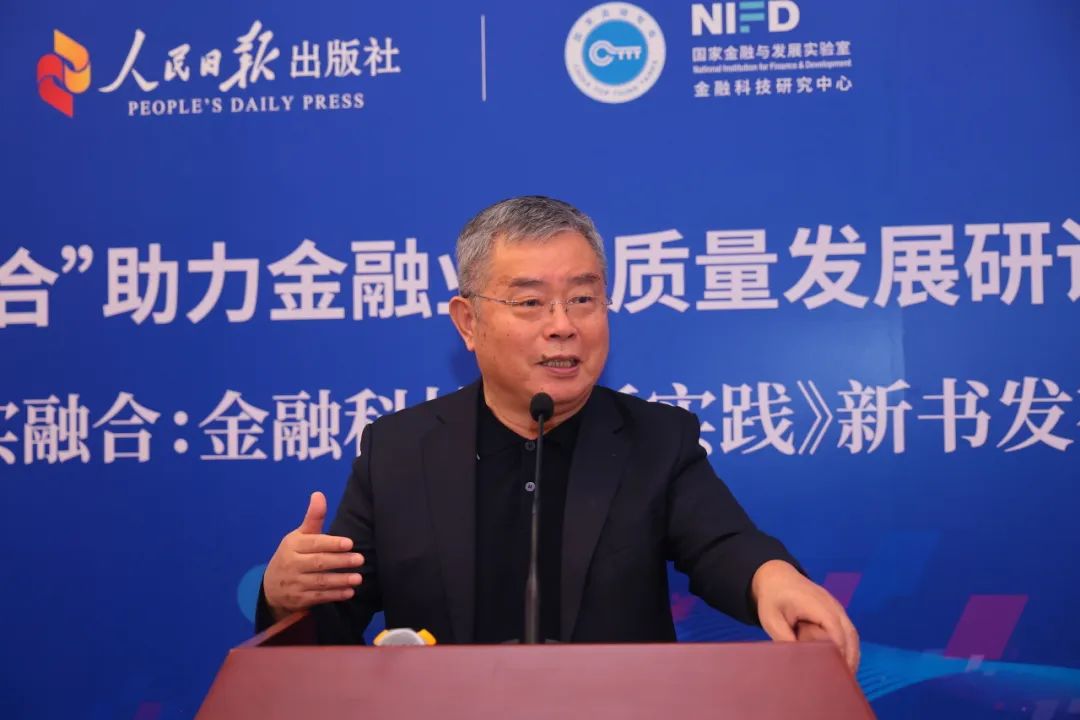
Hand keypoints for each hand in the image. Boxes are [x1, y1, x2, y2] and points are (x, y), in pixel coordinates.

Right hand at [263, 491, 364, 620]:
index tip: (350, 543)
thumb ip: (313, 518)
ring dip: (340, 580)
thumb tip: (319, 494)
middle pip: (318, 563)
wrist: (271, 586)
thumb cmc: (293, 555)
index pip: (314, 543)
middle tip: (360, 559)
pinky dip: (334, 595)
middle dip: (340, 561)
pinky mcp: (299, 599)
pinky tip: (349, 592)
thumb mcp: (299, 536)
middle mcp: (292, 564)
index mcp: (293, 545)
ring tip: (358, 578)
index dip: (332, 543)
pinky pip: (319, 597)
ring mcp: (295, 583)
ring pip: (320, 582)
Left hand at [751, 560, 859, 672]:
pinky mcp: (835, 611)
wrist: (776, 577)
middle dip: (849, 657)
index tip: (835, 670)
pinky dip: (848, 646)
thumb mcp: (772, 619)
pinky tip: (843, 662)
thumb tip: (797, 660)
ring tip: (846, 676)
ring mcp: (835, 607)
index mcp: (816, 604)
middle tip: (844, 680)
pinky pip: (847, 630)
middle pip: (849, 633)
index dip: (837, 651)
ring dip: (851, 653)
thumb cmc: (773, 599)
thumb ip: (784, 639)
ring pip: (851, 633)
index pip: (834, 629)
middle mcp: (831, 604)